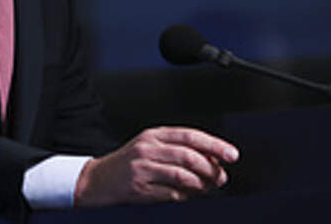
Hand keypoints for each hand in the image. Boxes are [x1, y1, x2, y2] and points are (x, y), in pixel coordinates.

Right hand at [73, 126, 238, 206]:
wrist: (98, 179)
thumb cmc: (129, 162)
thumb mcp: (152, 147)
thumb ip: (179, 150)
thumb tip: (213, 161)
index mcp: (154, 134)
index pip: (191, 135)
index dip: (214, 145)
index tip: (232, 154)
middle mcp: (148, 148)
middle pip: (189, 155)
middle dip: (211, 168)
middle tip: (221, 177)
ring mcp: (142, 167)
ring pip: (183, 175)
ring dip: (201, 184)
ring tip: (206, 188)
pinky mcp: (139, 187)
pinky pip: (171, 193)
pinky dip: (185, 196)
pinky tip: (187, 195)